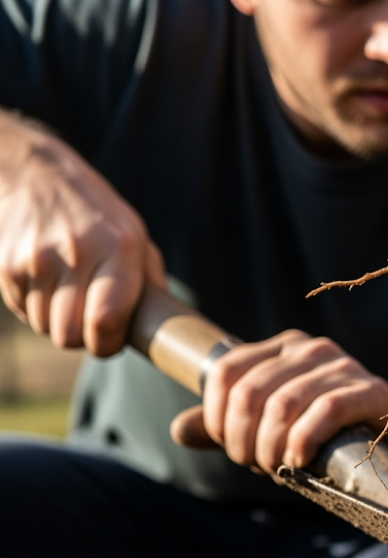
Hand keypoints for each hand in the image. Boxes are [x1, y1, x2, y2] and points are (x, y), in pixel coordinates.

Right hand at [0, 111, 164, 354]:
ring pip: (45, 328)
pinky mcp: (6, 265)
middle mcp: (78, 251)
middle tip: (91, 321)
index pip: (106, 320)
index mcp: (120, 246)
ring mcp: (37, 258)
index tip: (112, 340)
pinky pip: (22, 312)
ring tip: (70, 293)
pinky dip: (36, 307)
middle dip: (82, 338)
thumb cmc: (98, 216)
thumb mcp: (135, 235)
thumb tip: (164, 326)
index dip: (108, 344)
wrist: (36, 174)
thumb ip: (149, 279)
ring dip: (58, 322)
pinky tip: (48, 282)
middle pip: (69, 336)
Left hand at [198, 330, 387, 475]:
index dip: (217, 417)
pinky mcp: (372, 391)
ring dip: (271, 449)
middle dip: (243, 441)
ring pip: (282, 405)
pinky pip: (325, 411)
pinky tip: (301, 462)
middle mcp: (311, 348)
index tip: (229, 447)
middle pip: (249, 393)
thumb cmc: (325, 439)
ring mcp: (344, 366)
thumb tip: (178, 429)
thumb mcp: (267, 433)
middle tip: (257, 465)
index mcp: (283, 349)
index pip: (226, 372)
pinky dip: (303, 443)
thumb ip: (224, 427)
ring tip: (279, 467)